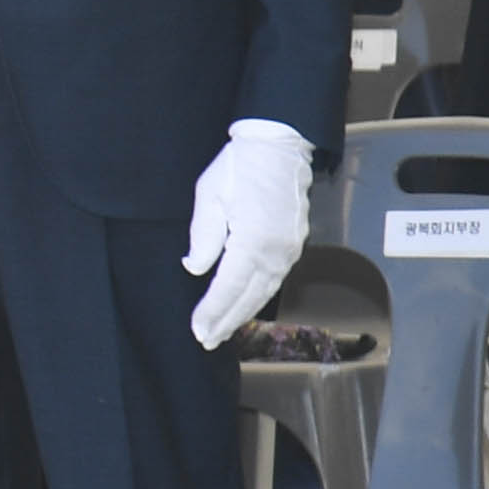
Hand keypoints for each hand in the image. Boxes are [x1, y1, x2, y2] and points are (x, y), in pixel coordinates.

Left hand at [182, 122, 313, 347]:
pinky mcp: (292, 246)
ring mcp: (288, 250)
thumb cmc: (238, 168)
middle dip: (227, 321)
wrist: (278, 149)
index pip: (228, 287)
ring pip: (264, 292)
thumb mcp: (209, 196)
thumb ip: (203, 236)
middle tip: (206, 340)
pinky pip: (274, 280)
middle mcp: (275, 252)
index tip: (197, 329)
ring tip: (222, 330)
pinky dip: (258, 297)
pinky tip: (245, 305)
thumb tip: (195, 268)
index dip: (212, 311)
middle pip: (248, 297)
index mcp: (252, 241)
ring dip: (243, 313)